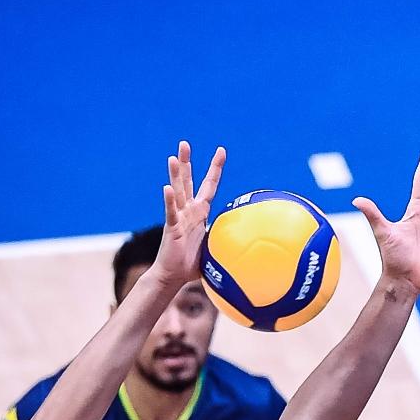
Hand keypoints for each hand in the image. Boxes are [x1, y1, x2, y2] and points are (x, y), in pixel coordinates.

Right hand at [150, 141, 226, 288]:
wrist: (174, 276)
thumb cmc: (193, 264)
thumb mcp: (216, 246)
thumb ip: (228, 237)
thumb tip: (253, 239)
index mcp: (200, 212)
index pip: (208, 185)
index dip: (214, 168)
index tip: (221, 150)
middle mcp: (188, 210)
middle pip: (187, 181)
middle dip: (186, 162)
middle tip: (184, 143)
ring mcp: (178, 218)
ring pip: (177, 191)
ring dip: (175, 174)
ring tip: (172, 158)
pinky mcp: (172, 228)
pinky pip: (171, 213)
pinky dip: (169, 201)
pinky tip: (166, 188)